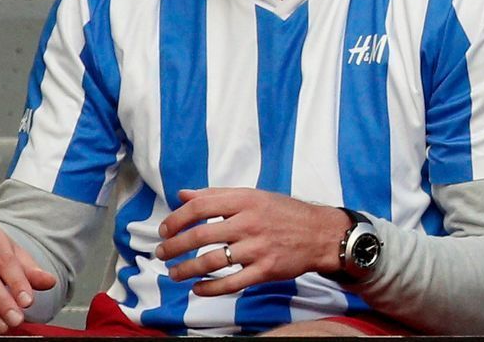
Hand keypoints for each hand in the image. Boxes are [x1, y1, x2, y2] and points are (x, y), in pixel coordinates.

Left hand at [155, 189, 351, 296]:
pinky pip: (230, 283)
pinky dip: (208, 288)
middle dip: (174, 246)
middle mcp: (250, 222)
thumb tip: (183, 194)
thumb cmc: (285, 213)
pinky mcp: (265, 270)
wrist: (321, 234)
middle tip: (161, 253)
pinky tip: (197, 288)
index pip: (200, 206)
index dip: (176, 219)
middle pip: (200, 235)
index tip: (164, 230)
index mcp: (246, 200)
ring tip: (174, 273)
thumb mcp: (255, 196)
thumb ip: (218, 195)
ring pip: (211, 261)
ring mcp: (258, 248)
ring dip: (185, 269)